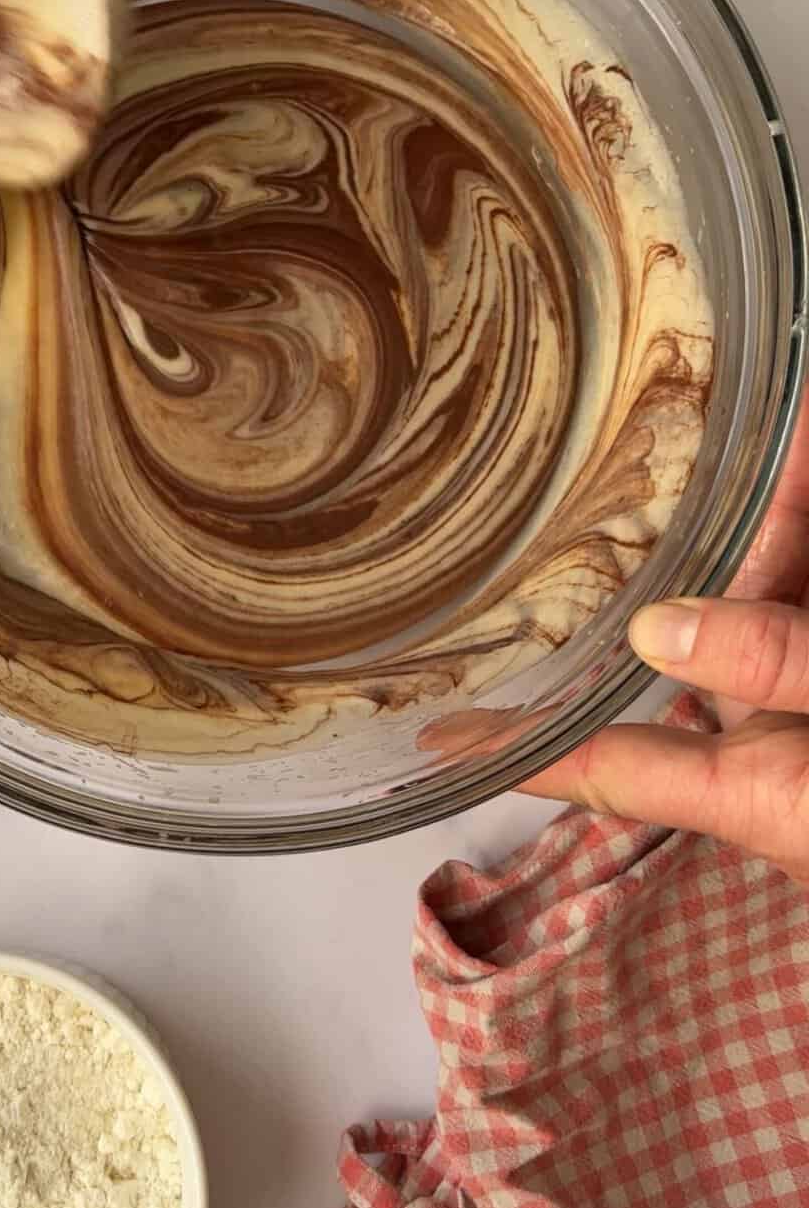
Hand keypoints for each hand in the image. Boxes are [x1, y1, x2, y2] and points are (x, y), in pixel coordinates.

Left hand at [523, 395, 808, 883]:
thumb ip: (780, 672)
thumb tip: (661, 627)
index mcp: (762, 791)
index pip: (611, 768)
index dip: (516, 753)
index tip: (435, 734)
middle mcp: (787, 740)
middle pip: (713, 621)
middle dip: (701, 531)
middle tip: (657, 440)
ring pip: (780, 584)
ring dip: (782, 502)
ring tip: (771, 416)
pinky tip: (801, 444)